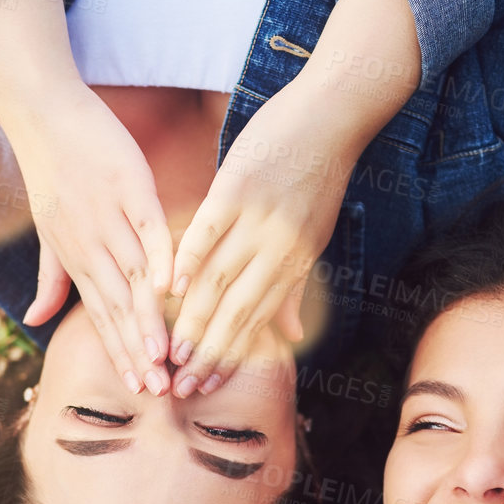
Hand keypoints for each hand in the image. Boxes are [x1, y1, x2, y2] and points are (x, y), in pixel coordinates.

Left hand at [5, 82, 174, 395]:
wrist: (43, 114)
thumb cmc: (50, 172)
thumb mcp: (47, 231)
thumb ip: (50, 278)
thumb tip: (35, 321)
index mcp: (75, 257)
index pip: (101, 316)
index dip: (120, 353)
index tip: (140, 389)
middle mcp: (90, 244)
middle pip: (117, 307)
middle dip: (136, 351)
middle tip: (158, 390)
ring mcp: (109, 216)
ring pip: (133, 277)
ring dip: (148, 318)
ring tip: (166, 355)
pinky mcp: (129, 186)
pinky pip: (148, 228)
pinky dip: (160, 257)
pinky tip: (171, 287)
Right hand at [165, 82, 350, 396]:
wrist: (333, 115)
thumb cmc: (319, 176)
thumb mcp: (313, 238)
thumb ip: (294, 288)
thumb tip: (292, 337)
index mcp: (294, 264)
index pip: (256, 323)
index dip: (228, 358)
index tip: (203, 387)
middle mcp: (278, 249)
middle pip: (236, 313)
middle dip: (206, 355)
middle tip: (179, 388)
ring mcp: (259, 220)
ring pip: (220, 280)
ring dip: (192, 321)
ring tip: (170, 353)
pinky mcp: (239, 188)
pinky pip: (210, 229)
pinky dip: (190, 257)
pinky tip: (171, 285)